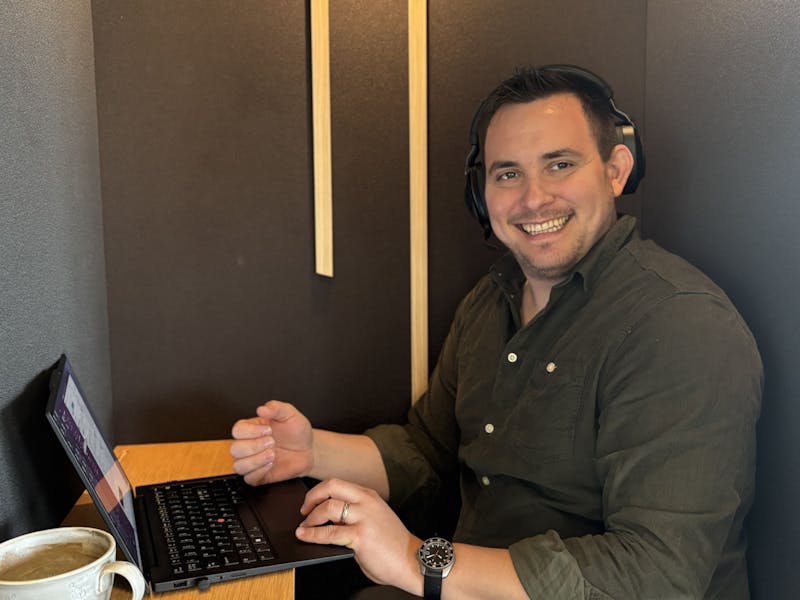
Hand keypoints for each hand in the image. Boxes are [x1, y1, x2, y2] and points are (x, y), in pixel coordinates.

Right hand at [229, 400, 313, 485]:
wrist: (308, 450)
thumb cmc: (297, 432)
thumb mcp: (290, 414)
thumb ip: (276, 408)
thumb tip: (261, 408)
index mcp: (252, 428)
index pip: (237, 430)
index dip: (251, 431)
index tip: (268, 430)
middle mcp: (248, 445)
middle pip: (235, 449)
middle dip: (254, 446)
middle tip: (272, 442)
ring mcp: (252, 461)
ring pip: (238, 466)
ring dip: (256, 461)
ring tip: (272, 455)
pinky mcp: (258, 476)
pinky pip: (248, 478)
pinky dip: (259, 472)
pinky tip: (271, 465)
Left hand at [295, 478, 422, 594]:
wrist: (412, 561)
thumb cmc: (393, 545)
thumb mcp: (374, 520)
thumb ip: (354, 515)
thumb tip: (329, 519)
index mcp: (370, 496)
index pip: (338, 484)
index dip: (319, 491)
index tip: (310, 502)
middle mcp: (367, 502)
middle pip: (331, 486)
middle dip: (312, 497)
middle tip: (304, 510)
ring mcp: (364, 518)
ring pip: (328, 507)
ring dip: (311, 517)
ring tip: (305, 527)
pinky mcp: (360, 536)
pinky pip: (330, 532)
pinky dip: (313, 534)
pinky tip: (306, 536)